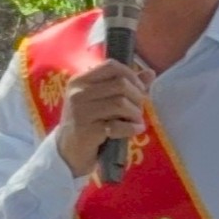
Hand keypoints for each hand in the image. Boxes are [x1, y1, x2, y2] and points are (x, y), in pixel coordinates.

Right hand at [56, 60, 153, 177]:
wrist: (67, 152)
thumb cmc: (87, 123)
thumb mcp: (101, 101)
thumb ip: (125, 86)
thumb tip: (150, 73)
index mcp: (80, 81)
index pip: (111, 66)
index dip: (131, 75)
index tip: (139, 89)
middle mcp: (78, 93)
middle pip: (120, 84)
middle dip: (137, 97)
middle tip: (139, 109)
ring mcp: (80, 112)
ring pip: (120, 103)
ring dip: (135, 113)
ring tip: (136, 120)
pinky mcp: (87, 131)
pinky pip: (117, 125)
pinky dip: (131, 128)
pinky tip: (136, 130)